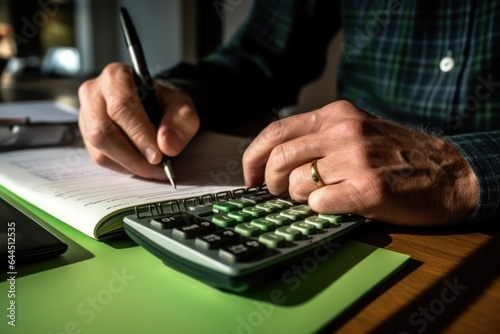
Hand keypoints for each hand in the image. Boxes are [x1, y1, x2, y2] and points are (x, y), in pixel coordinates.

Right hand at [78, 63, 199, 179]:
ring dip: (129, 165)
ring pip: (99, 150)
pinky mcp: (86, 135)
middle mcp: (93, 93)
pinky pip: (100, 158)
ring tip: (153, 168)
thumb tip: (166, 145)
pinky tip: (141, 165)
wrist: (154, 104)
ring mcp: (86, 115)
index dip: (139, 134)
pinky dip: (124, 167)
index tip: (157, 155)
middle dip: (133, 156)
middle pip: (103, 132)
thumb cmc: (164, 101)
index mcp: (116, 76)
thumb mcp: (182, 105)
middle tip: (158, 167)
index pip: (121, 106)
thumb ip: (181, 121)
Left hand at [243, 100, 478, 225]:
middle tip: (279, 192)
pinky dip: (318, 209)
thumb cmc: (395, 155)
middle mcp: (343, 132)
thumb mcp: (356, 129)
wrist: (448, 172)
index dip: (253, 157)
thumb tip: (272, 159)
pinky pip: (319, 203)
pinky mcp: (369, 190)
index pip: (275, 131)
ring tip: (315, 198)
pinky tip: (334, 204)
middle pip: (280, 158)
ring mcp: (357, 160)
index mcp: (335, 114)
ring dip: (298, 197)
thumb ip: (317, 137)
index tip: (250, 176)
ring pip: (297, 183)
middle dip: (270, 182)